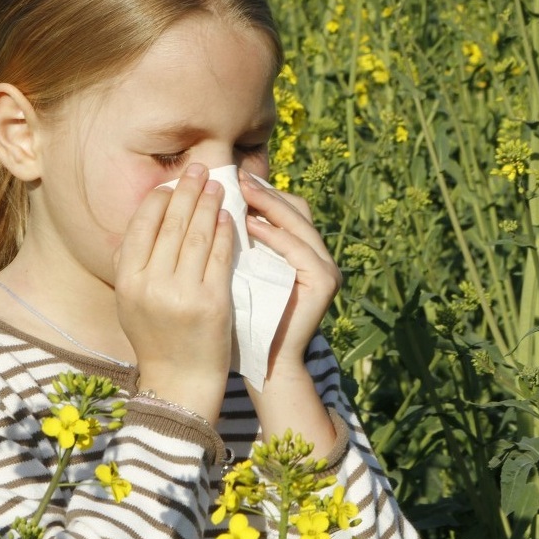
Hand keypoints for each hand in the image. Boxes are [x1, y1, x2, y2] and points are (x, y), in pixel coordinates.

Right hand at [114, 163, 234, 422]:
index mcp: (127, 280)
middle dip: (187, 190)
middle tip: (199, 168)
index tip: (172, 181)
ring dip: (209, 203)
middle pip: (171, 223)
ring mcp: (182, 293)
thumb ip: (131, 262)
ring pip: (197, 234)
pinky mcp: (212, 301)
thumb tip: (145, 216)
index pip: (143, 224)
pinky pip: (219, 255)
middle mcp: (151, 284)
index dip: (159, 197)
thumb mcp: (130, 301)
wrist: (180, 381)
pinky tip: (229, 216)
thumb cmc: (156, 336)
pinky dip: (224, 231)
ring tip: (218, 185)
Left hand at [239, 169, 341, 374]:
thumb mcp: (240, 271)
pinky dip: (275, 235)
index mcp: (301, 251)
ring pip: (299, 222)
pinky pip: (299, 249)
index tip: (231, 178)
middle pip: (296, 207)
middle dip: (264, 191)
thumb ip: (238, 241)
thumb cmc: (244, 317)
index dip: (261, 191)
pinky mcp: (325, 283)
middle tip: (235, 178)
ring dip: (269, 206)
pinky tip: (250, 226)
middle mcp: (320, 256)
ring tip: (240, 194)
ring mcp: (327, 269)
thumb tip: (211, 201)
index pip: (286, 206)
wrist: (263, 361)